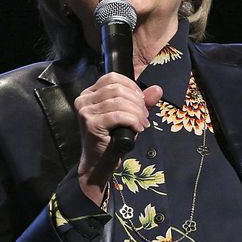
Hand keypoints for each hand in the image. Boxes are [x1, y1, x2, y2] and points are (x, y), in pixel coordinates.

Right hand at [73, 73, 161, 204]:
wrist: (98, 163)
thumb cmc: (112, 139)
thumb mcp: (129, 116)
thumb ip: (141, 102)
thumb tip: (157, 89)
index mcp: (89, 93)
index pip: (112, 77)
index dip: (131, 86)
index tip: (141, 101)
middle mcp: (83, 100)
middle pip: (117, 89)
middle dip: (137, 102)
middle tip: (144, 116)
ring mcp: (85, 112)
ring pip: (119, 102)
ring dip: (137, 113)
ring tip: (142, 124)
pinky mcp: (91, 124)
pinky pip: (118, 116)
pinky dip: (132, 121)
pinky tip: (138, 129)